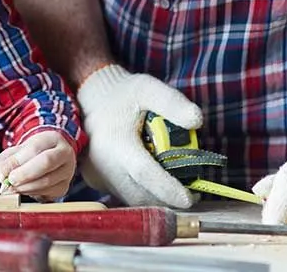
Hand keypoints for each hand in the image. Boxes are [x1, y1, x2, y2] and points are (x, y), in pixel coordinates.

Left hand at [0, 131, 76, 200]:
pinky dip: (32, 193)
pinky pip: (47, 193)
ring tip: (13, 187)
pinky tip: (24, 190)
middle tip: (11, 181)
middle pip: (46, 162)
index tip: (5, 173)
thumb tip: (2, 175)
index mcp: (52, 138)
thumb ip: (5, 160)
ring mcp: (67, 171)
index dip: (18, 161)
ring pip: (47, 181)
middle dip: (25, 174)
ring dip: (26, 187)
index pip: (35, 148)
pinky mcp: (64, 187)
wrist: (49, 157)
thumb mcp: (17, 151)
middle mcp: (64, 153)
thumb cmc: (31, 154)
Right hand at [76, 64, 201, 208]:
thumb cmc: (123, 94)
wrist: (90, 98)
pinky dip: (141, 193)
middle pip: (140, 194)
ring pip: (132, 199)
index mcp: (116, 142)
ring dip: (155, 198)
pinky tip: (152, 182)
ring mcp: (96, 175)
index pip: (144, 173)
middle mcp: (102, 164)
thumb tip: (196, 120)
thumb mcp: (148, 88)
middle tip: (191, 193)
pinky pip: (123, 195)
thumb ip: (172, 102)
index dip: (167, 188)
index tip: (189, 198)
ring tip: (174, 187)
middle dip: (167, 199)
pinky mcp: (95, 181)